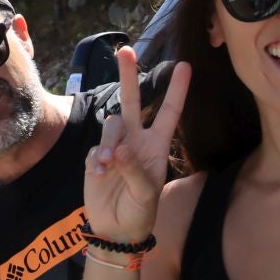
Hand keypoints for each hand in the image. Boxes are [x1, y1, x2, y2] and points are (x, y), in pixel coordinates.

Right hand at [84, 47, 187, 242]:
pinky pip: (95, 148)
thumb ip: (134, 169)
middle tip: (125, 51)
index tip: (185, 66)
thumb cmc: (139, 211)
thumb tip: (118, 148)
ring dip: (109, 144)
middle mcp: (136, 140)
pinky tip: (99, 176)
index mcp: (157, 145)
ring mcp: (114, 146)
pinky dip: (96, 161)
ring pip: (110, 126)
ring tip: (108, 167)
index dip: (177, 90)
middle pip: (133, 101)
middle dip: (129, 76)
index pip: (168, 112)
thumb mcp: (145, 194)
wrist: (114, 229)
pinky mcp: (94, 156)